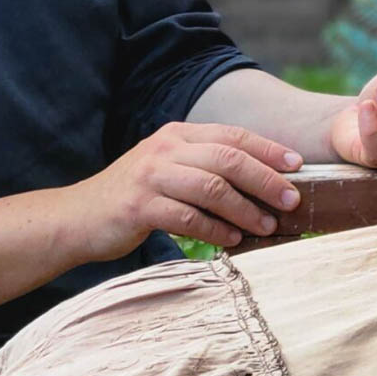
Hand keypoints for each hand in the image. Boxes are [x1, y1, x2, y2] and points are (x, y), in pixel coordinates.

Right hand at [72, 122, 305, 255]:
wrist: (78, 217)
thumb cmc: (135, 196)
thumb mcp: (170, 169)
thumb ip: (206, 167)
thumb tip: (262, 183)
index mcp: (179, 134)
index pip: (233, 135)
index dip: (268, 149)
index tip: (297, 165)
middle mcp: (166, 148)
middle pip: (228, 159)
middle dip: (265, 179)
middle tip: (291, 200)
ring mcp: (151, 175)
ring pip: (212, 188)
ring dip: (245, 209)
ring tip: (267, 226)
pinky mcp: (139, 205)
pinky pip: (187, 217)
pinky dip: (215, 230)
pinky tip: (232, 241)